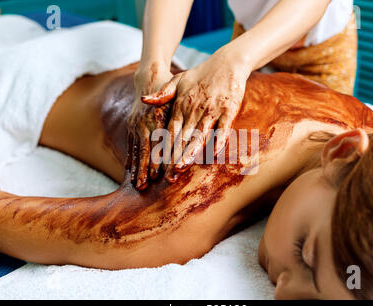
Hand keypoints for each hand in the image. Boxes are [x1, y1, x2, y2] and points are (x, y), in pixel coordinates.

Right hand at [127, 62, 172, 189]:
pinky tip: (129, 173)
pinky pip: (130, 145)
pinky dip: (130, 159)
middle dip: (145, 168)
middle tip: (145, 185)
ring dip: (137, 168)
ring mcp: (135, 124)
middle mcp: (143, 121)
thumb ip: (182, 111)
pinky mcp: (131, 126)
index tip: (157, 175)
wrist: (149, 76)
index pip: (158, 142)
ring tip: (137, 185)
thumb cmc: (171, 88)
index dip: (157, 159)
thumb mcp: (178, 96)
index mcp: (157, 116)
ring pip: (136, 150)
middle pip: (145, 149)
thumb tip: (194, 130)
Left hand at [142, 50, 250, 181]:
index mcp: (181, 105)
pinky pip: (224, 128)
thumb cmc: (201, 75)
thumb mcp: (178, 80)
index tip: (157, 164)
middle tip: (168, 175)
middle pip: (183, 137)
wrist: (227, 63)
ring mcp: (212, 110)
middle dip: (174, 157)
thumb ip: (162, 94)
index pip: (170, 130)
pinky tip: (214, 153)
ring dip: (191, 152)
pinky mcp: (229, 109)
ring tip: (182, 167)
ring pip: (200, 135)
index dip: (164, 148)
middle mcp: (195, 109)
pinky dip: (219, 140)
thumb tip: (143, 100)